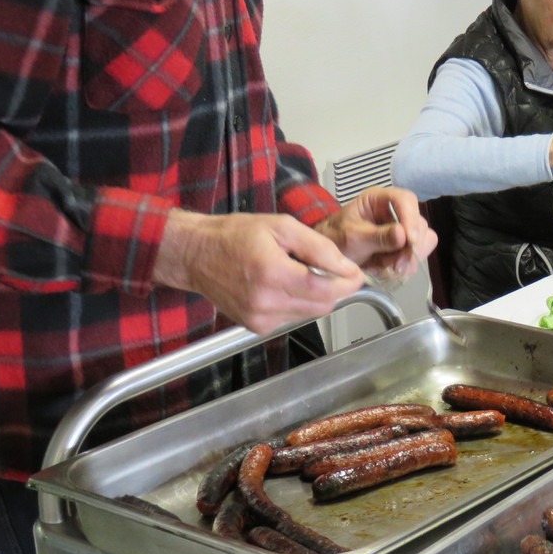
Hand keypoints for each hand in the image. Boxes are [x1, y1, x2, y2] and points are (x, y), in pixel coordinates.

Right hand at [153, 209, 366, 335]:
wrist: (196, 255)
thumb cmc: (234, 235)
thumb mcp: (281, 226)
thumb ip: (318, 247)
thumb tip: (346, 267)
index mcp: (272, 274)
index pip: (326, 290)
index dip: (348, 283)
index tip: (356, 274)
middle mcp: (266, 302)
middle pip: (322, 305)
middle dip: (334, 289)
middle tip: (330, 269)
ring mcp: (260, 319)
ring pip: (309, 314)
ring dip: (315, 296)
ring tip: (298, 273)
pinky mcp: (256, 327)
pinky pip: (291, 318)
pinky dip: (296, 304)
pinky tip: (282, 286)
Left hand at [316, 186, 436, 280]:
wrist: (330, 258)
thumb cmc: (336, 239)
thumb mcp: (353, 238)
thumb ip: (377, 237)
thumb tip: (403, 234)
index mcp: (379, 199)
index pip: (406, 199)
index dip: (411, 218)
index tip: (410, 241)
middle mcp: (394, 211)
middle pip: (418, 223)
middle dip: (410, 247)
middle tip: (397, 265)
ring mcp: (401, 229)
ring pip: (423, 241)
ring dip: (409, 258)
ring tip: (390, 269)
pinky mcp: (404, 245)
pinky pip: (417, 255)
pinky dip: (407, 265)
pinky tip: (390, 271)